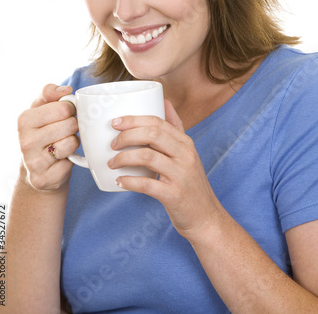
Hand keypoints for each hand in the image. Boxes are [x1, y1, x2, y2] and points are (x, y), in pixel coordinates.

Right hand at [17, 84, 78, 191]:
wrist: (38, 169)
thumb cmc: (43, 132)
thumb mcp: (42, 109)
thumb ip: (50, 93)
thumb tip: (66, 90)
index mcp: (25, 120)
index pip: (64, 108)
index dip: (71, 110)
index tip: (66, 115)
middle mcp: (25, 141)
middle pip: (70, 125)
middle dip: (73, 127)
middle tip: (66, 131)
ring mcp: (33, 162)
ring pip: (71, 143)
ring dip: (73, 143)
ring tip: (63, 144)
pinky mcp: (43, 178)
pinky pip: (70, 163)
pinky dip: (71, 160)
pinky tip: (61, 160)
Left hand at [108, 100, 218, 239]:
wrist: (206, 217)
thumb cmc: (191, 183)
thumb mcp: (187, 152)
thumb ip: (176, 128)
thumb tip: (164, 101)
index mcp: (185, 142)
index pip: (158, 122)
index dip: (134, 119)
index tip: (115, 122)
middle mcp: (185, 155)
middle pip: (152, 134)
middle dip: (126, 136)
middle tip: (112, 144)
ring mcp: (181, 174)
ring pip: (147, 156)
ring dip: (124, 158)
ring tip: (112, 163)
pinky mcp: (174, 194)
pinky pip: (147, 184)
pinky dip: (129, 181)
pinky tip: (119, 181)